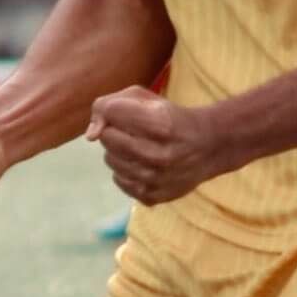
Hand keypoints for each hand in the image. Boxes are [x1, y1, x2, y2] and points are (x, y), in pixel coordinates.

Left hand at [86, 86, 220, 205]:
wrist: (207, 147)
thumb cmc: (169, 117)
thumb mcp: (145, 99)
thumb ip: (110, 104)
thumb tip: (90, 136)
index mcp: (159, 124)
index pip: (110, 112)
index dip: (113, 109)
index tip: (126, 111)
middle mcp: (157, 155)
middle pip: (107, 137)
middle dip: (114, 130)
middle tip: (134, 130)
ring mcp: (155, 180)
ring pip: (110, 159)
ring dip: (118, 150)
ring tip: (140, 146)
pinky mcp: (152, 197)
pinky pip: (119, 179)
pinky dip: (125, 170)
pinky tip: (143, 163)